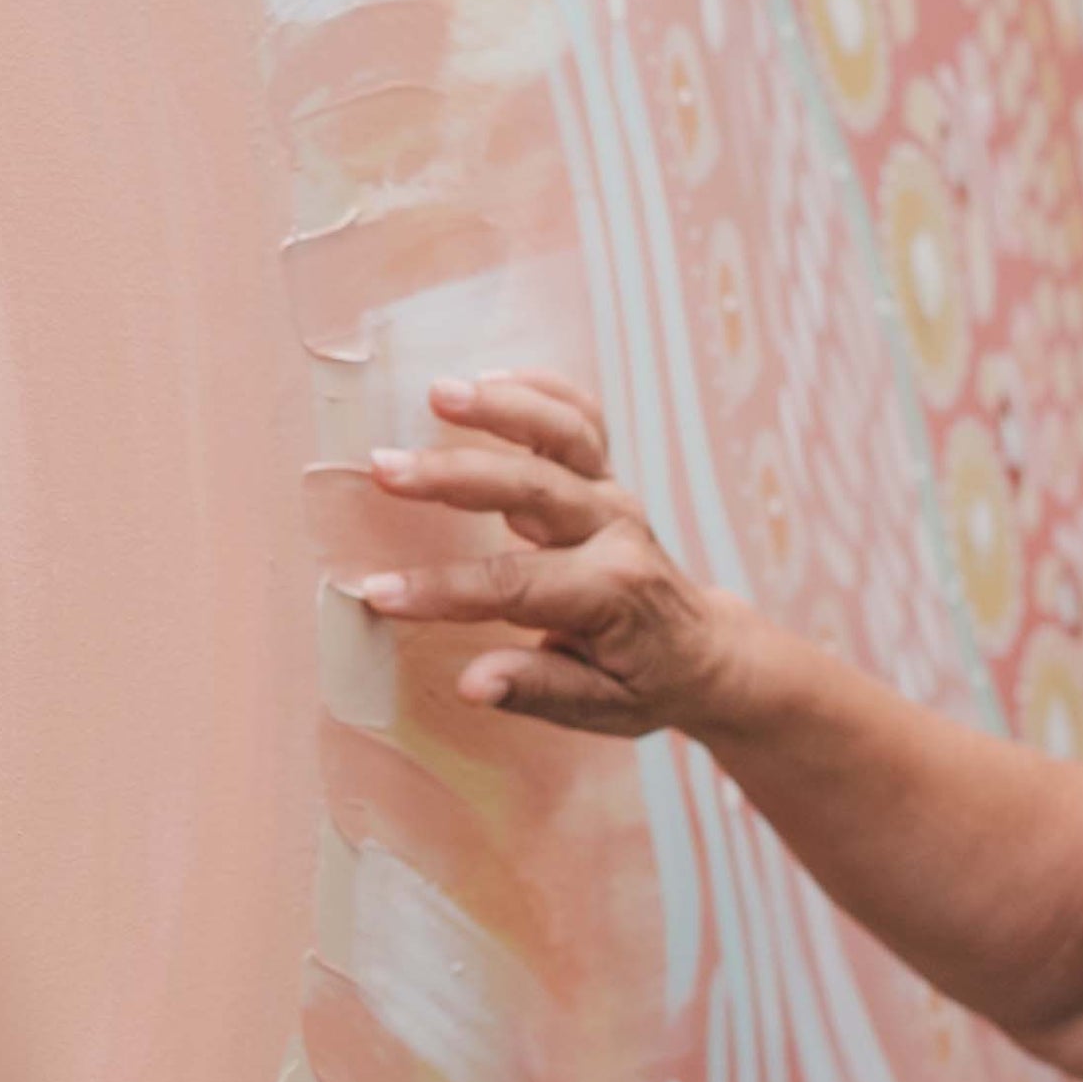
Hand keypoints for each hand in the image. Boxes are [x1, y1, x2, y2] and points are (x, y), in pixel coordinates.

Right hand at [346, 374, 761, 740]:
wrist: (705, 651)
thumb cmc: (644, 684)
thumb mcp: (600, 708)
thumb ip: (535, 688)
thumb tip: (472, 684)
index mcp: (610, 593)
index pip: (513, 586)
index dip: (441, 591)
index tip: (377, 591)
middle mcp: (616, 530)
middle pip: (532, 490)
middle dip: (455, 476)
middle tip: (385, 469)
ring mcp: (613, 494)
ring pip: (564, 434)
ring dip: (502, 407)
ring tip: (438, 393)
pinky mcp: (608, 476)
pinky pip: (582, 418)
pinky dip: (542, 389)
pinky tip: (491, 372)